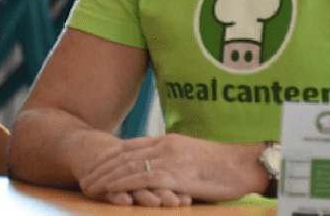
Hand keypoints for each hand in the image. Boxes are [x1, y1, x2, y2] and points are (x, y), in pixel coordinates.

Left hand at [77, 134, 265, 206]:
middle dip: (100, 167)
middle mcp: (164, 145)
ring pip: (127, 165)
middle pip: (122, 154)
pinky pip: (141, 177)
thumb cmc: (224, 167)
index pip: (129, 146)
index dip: (108, 156)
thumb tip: (159, 173)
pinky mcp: (175, 173)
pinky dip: (122, 183)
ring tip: (89, 186)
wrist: (245, 164)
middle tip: (84, 177)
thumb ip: (173, 161)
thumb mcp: (192, 158)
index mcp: (168, 141)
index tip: (94, 165)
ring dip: (105, 176)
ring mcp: (169, 158)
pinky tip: (109, 190)